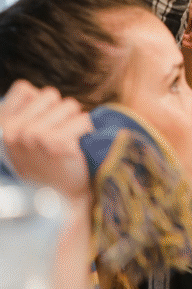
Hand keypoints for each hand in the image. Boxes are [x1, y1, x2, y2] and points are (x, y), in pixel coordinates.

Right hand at [0, 80, 91, 205]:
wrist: (58, 200)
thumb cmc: (44, 165)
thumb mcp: (20, 140)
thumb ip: (23, 115)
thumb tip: (35, 91)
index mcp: (2, 126)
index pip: (24, 88)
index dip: (40, 104)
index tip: (41, 126)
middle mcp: (15, 130)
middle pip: (50, 95)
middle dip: (59, 112)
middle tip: (56, 139)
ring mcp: (35, 135)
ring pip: (70, 105)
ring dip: (74, 121)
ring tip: (67, 143)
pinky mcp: (58, 143)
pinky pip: (84, 119)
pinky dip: (87, 130)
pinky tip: (78, 148)